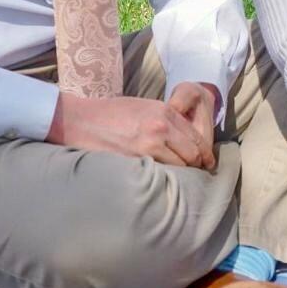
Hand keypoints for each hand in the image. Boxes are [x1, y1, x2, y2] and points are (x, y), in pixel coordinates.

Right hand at [45, 91, 214, 168]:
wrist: (79, 120)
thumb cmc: (109, 114)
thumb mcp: (143, 107)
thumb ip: (166, 120)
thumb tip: (184, 138)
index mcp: (165, 111)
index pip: (196, 137)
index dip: (204, 153)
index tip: (207, 163)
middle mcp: (161, 127)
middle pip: (192, 154)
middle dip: (196, 165)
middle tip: (196, 174)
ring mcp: (149, 145)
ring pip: (179, 166)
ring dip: (180, 174)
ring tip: (178, 180)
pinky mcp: (136, 160)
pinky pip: (160, 173)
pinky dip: (163, 178)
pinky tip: (160, 180)